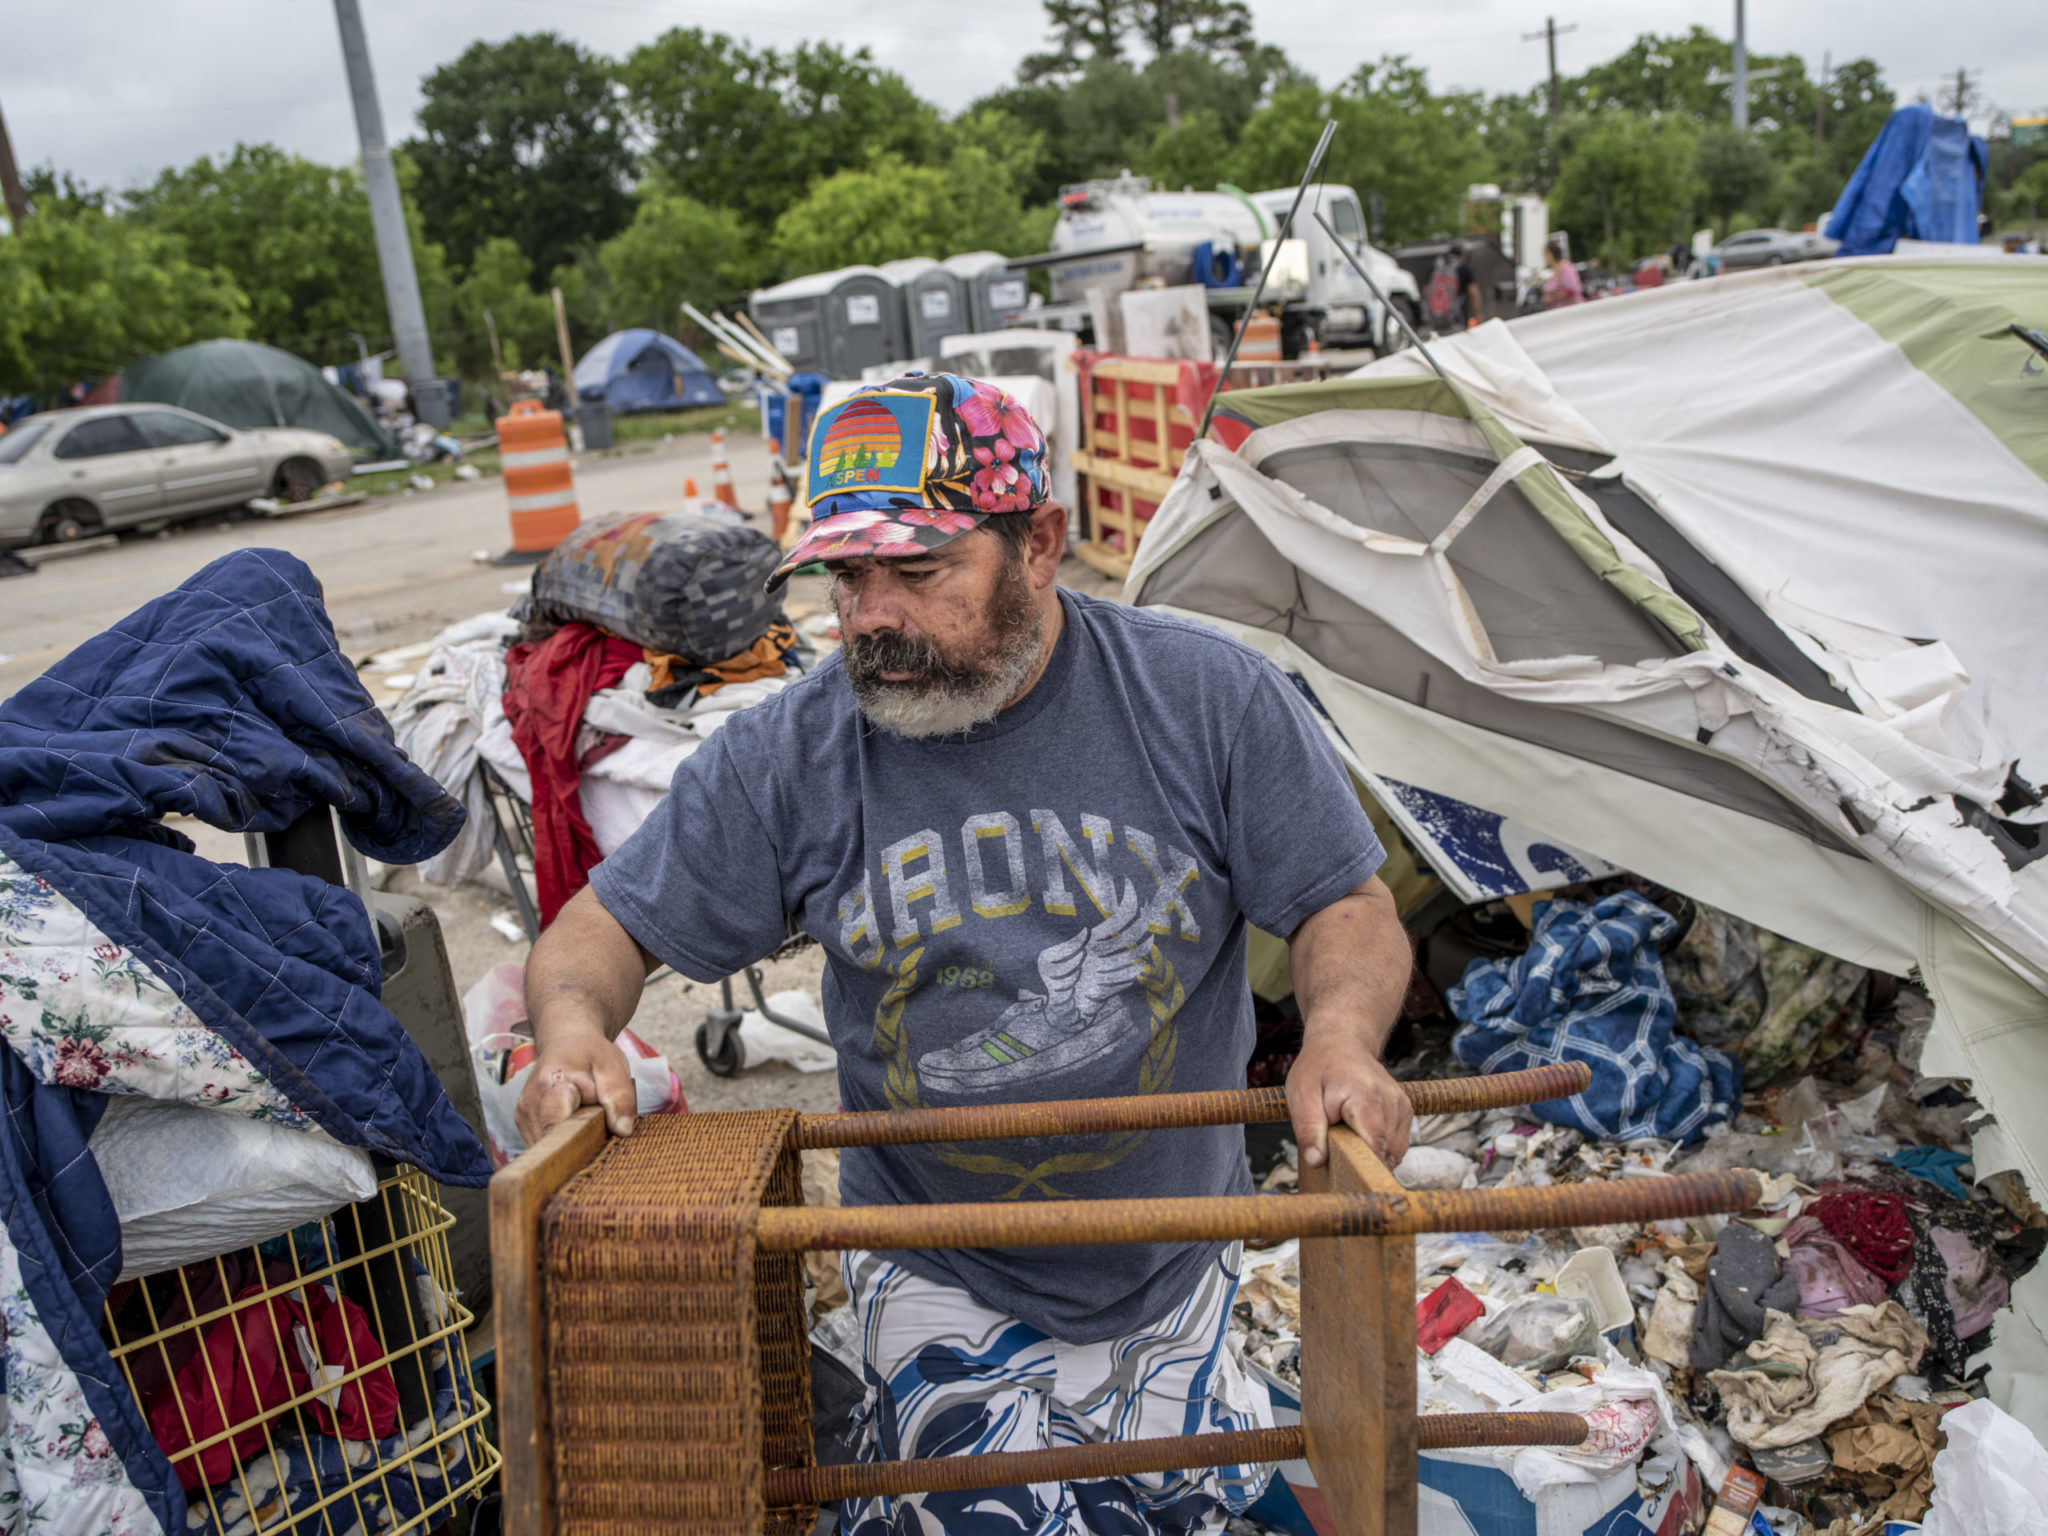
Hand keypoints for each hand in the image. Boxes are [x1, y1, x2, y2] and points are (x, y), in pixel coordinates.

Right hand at [514, 1020, 636, 1145]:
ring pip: (547, 1148)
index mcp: (550, 1087)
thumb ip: (619, 1098)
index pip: (557, 1129)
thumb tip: (623, 1130)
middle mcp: (529, 1104)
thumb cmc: (590, 1053)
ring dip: (568, 1143)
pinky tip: (574, 1125)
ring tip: (586, 1123)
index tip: (598, 1144)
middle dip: (577, 1145)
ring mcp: (523, 1116)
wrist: (567, 1040)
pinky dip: (561, 1141)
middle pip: (553, 1144)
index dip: (578, 1143)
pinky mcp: (524, 1124)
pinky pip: (543, 1143)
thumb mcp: (613, 1068)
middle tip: (599, 1131)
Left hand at [1284, 1025, 1411, 1171]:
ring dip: (1371, 1155)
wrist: (1341, 1042)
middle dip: (1363, 1163)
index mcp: (1364, 1097)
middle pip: (1385, 1153)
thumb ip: (1309, 1130)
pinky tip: (1360, 1135)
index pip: (1375, 1146)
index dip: (1363, 1168)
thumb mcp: (1301, 1097)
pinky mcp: (1405, 1111)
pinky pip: (1396, 1144)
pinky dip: (1379, 1147)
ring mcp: (1402, 1106)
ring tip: (1347, 1137)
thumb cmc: (1318, 1069)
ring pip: (1393, 1152)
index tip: (1347, 1180)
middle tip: (1338, 1157)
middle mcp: (1391, 1101)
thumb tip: (1316, 1162)